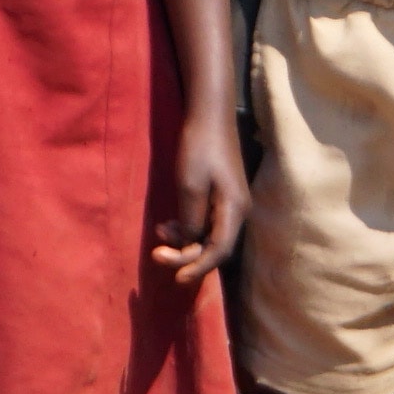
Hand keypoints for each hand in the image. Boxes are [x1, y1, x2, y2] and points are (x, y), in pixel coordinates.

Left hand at [150, 107, 243, 280]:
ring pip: (207, 235)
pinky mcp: (220, 195)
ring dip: (184, 240)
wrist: (209, 115)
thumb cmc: (199, 148)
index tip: (176, 278)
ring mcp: (230, 203)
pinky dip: (187, 226)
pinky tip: (168, 224)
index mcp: (234, 210)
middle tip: (156, 254)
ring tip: (160, 232)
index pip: (219, 251)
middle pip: (214, 246)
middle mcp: (237, 211)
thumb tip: (191, 243)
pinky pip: (205, 221)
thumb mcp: (190, 186)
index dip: (198, 268)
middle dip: (185, 255)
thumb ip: (192, 220)